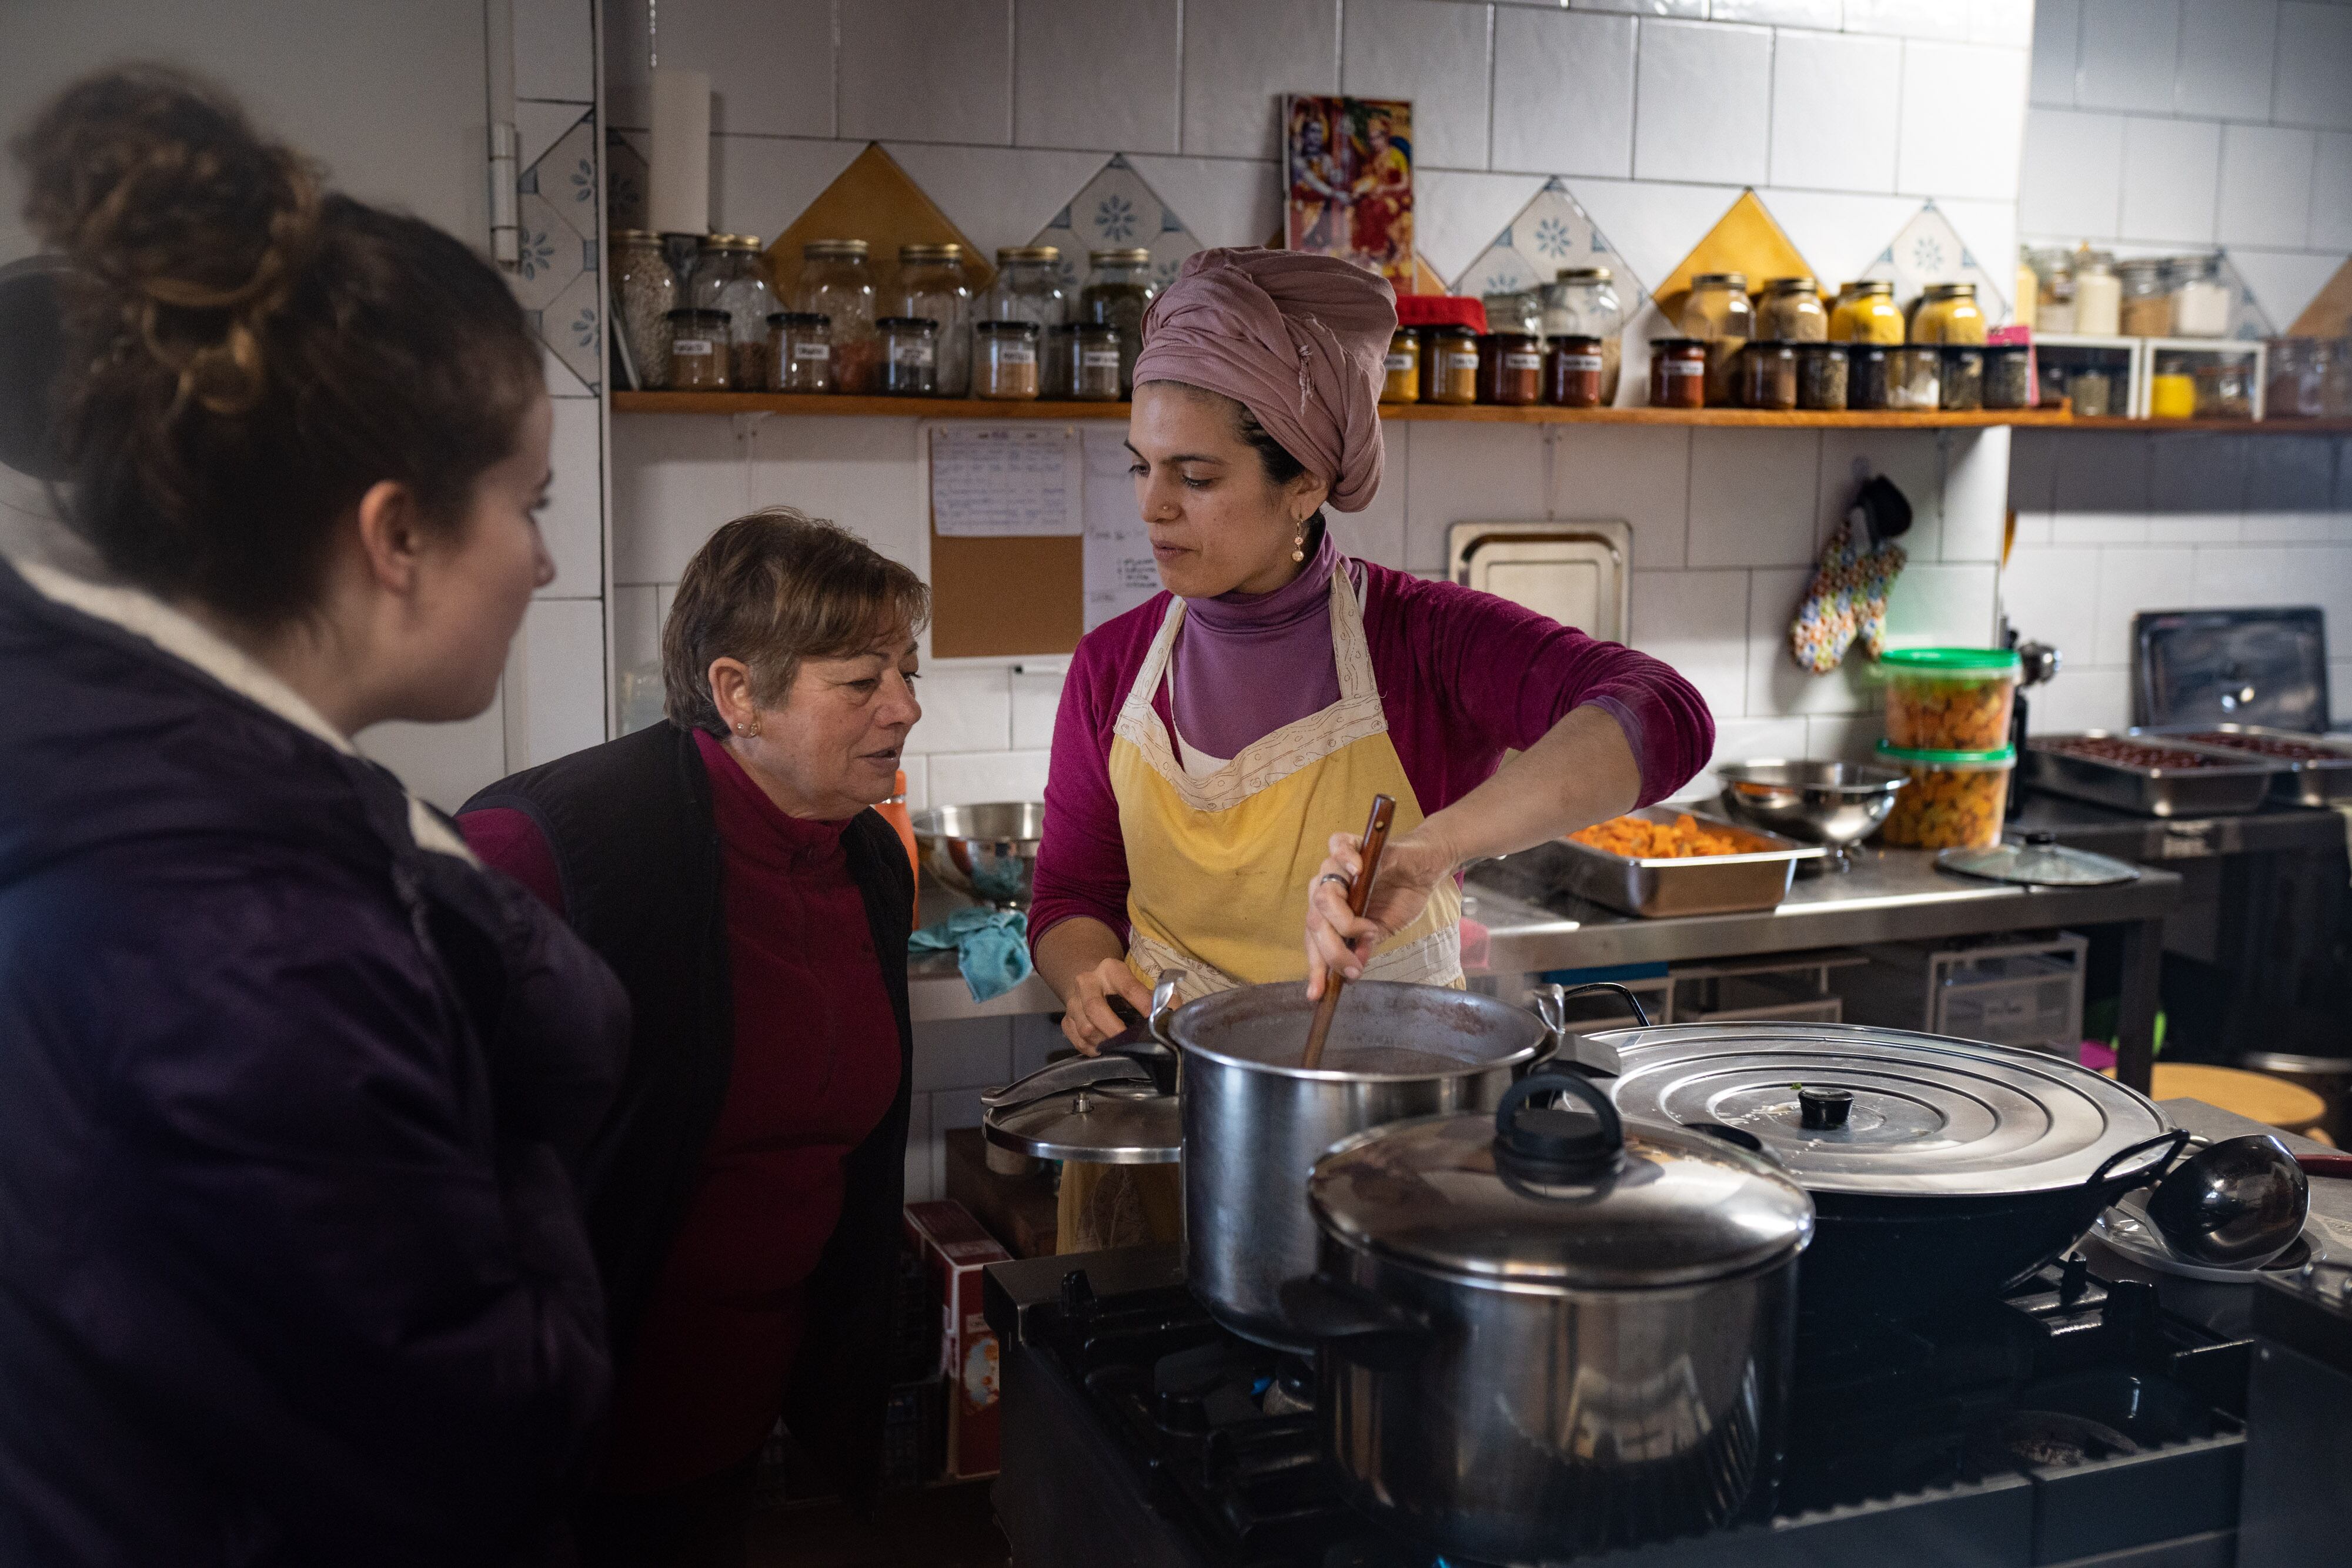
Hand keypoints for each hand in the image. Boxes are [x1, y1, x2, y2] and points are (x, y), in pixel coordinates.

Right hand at [1059, 957, 1153, 1054]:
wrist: (1091, 984)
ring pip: (1084, 1027)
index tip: (1154, 1020)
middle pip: (1094, 1007)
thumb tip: (1175, 1015)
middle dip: (1114, 1029)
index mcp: (1110, 970)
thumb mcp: (1138, 985)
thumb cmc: (1121, 989)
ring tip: (1119, 1048)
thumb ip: (1157, 998)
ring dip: (1104, 1042)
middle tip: (1130, 1043)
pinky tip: (1105, 1050)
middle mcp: (1086, 982)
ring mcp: (1073, 1002)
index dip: (1143, 1004)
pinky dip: (1092, 1049)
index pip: (1128, 987)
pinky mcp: (1066, 1020)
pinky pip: (1077, 1040)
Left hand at [1304, 828, 1456, 1000]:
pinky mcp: (1352, 844)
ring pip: (1322, 895)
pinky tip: (1358, 873)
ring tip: (1369, 930)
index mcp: (1327, 912)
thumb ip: (1362, 947)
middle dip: (1332, 952)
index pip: (1314, 941)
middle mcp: (1325, 889)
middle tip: (1354, 969)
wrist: (1423, 869)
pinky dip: (1345, 860)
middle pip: (1315, 922)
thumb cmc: (1399, 899)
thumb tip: (1353, 970)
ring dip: (1344, 921)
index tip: (1317, 995)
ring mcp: (1335, 867)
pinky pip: (1337, 846)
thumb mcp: (1381, 931)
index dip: (1315, 967)